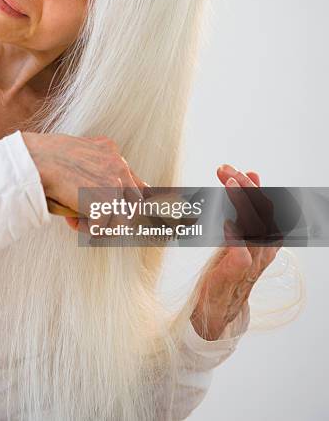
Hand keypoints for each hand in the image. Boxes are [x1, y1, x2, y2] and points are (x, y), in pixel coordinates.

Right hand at [22, 132, 146, 231]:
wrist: (36, 160)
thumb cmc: (45, 156)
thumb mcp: (76, 151)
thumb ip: (92, 164)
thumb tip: (93, 187)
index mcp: (112, 152)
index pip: (138, 184)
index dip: (132, 202)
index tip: (123, 214)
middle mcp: (119, 166)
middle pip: (137, 205)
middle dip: (118, 217)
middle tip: (95, 219)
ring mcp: (115, 185)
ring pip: (121, 221)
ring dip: (100, 225)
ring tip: (77, 218)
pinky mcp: (105, 203)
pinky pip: (101, 228)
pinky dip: (84, 228)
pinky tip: (70, 219)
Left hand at [190, 164, 282, 339]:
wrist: (216, 314)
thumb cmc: (226, 271)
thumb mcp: (237, 235)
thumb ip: (244, 208)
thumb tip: (251, 174)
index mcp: (264, 240)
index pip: (265, 207)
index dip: (251, 186)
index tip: (230, 169)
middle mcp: (262, 251)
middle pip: (263, 214)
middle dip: (247, 188)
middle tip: (227, 171)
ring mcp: (250, 265)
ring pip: (255, 230)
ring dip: (242, 203)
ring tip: (230, 183)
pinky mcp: (234, 278)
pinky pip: (241, 257)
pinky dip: (236, 238)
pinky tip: (226, 223)